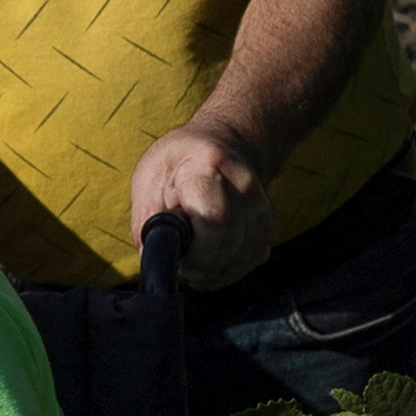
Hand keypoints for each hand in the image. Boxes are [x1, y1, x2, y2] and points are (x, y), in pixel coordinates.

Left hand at [132, 124, 277, 285]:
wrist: (222, 143)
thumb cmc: (178, 163)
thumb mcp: (150, 178)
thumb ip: (149, 220)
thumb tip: (154, 259)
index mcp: (209, 165)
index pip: (214, 219)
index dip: (195, 252)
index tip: (178, 262)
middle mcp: (244, 185)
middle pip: (228, 246)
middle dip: (200, 267)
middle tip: (180, 263)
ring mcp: (261, 206)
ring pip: (240, 260)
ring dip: (212, 273)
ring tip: (191, 260)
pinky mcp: (267, 225)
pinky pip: (249, 262)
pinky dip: (226, 270)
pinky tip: (209, 258)